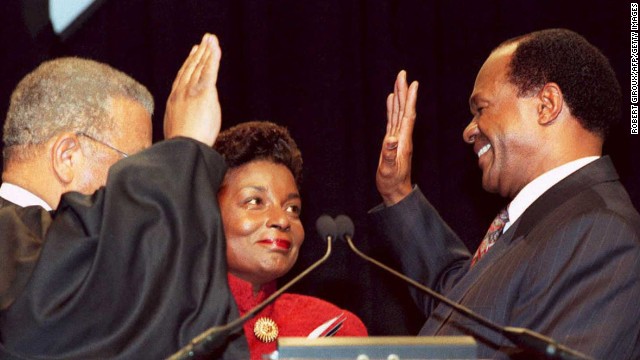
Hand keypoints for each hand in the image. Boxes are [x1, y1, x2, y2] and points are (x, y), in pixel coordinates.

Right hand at [163, 33, 221, 145]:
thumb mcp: (179, 133)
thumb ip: (183, 124)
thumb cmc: (182, 147)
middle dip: (199, 53)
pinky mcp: (204, 93)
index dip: (188, 64)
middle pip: (191, 68)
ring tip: (211, 39)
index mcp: (174, 101)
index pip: (182, 78)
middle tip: (204, 41)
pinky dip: (213, 57)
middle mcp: (181, 92)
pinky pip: (209, 71)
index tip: (193, 54)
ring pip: (200, 66)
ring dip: (207, 51)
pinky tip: (216, 47)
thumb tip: (186, 129)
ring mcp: (191, 91)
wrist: (184, 149)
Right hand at [376, 70, 418, 205]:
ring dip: (398, 97)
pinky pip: (392, 120)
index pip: (407, 115)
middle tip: (402, 74)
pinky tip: (390, 100)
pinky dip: (391, 108)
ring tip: (398, 82)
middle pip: (403, 109)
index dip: (410, 99)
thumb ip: (388, 154)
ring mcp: (397, 138)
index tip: (412, 83)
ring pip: (398, 112)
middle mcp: (402, 136)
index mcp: (403, 140)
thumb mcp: (388, 169)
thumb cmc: (391, 181)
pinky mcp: (392, 141)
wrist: (395, 191)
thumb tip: (390, 139)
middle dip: (403, 92)